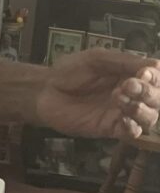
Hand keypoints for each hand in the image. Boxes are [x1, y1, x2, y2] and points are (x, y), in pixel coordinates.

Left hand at [36, 49, 159, 139]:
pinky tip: (123, 119)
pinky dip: (133, 127)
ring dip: (141, 109)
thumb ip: (123, 61)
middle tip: (128, 86)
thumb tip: (155, 65)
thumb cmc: (69, 70)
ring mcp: (122, 112)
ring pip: (150, 117)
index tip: (144, 74)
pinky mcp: (111, 128)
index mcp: (129, 74)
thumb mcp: (96, 59)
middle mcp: (131, 94)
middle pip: (157, 99)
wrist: (45, 89)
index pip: (156, 78)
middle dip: (149, 92)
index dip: (156, 77)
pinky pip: (132, 133)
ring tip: (119, 99)